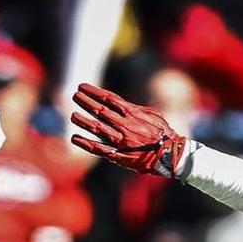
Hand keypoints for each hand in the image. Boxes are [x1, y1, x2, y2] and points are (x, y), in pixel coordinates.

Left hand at [69, 83, 187, 177]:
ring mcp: (120, 140)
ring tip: (72, 115)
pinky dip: (85, 143)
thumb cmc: (164, 134)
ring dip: (83, 120)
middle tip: (75, 96)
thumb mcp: (154, 114)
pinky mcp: (118, 154)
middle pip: (100, 110)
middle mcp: (124, 125)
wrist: (170, 154)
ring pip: (96, 127)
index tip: (82, 86)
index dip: (94, 92)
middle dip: (86, 102)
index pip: (109, 98)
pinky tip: (75, 138)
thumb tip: (125, 104)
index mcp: (132, 113)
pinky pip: (98, 148)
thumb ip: (137, 108)